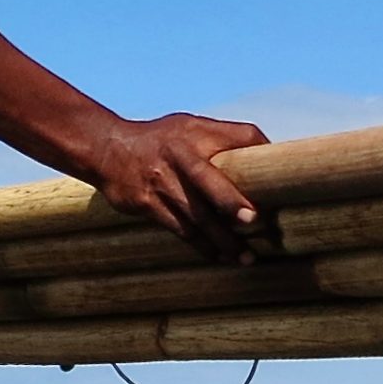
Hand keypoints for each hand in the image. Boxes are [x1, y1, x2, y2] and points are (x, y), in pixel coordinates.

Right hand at [82, 114, 268, 260]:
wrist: (105, 148)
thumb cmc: (160, 140)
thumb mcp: (190, 126)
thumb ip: (225, 139)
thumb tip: (269, 159)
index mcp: (195, 134)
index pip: (238, 137)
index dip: (258, 152)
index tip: (278, 178)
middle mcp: (177, 156)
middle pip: (207, 180)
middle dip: (229, 201)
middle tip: (253, 221)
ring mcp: (159, 182)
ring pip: (194, 215)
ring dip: (221, 238)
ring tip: (245, 256)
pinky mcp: (145, 204)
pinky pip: (178, 228)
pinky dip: (200, 245)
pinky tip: (217, 256)